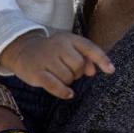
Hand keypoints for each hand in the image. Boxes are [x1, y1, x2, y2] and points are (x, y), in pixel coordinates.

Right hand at [0, 32, 114, 98]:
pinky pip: (55, 85)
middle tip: (66, 70)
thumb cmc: (51, 51)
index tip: (111, 70)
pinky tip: (68, 93)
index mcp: (68, 38)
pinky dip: (63, 91)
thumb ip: (84, 57)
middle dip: (76, 73)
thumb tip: (93, 71)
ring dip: (67, 81)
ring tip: (58, 74)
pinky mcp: (37, 72)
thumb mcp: (67, 48)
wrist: (22, 50)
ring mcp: (47, 58)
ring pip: (68, 78)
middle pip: (79, 66)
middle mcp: (58, 46)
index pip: (89, 48)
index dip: (102, 59)